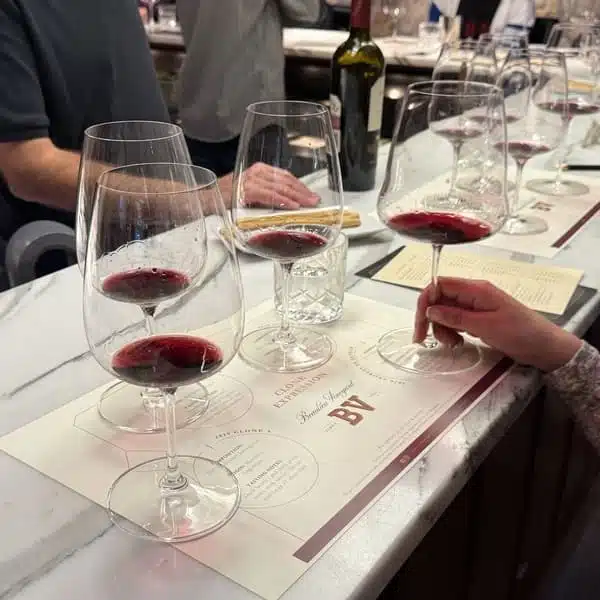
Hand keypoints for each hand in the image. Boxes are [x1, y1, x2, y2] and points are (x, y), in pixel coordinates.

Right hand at [218, 163, 319, 209]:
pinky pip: (269, 196)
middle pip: (286, 181)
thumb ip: (267, 194)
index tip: (312, 195)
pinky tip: (292, 206)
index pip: (286, 176)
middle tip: (315, 201)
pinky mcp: (246, 190)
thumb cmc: (228, 198)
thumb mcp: (251, 192)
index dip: (301, 186)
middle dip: (303, 192)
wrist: (207, 199)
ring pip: (280, 188)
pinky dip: (282, 201)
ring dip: (297, 197)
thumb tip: (288, 203)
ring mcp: (251, 180)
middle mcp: (257, 172)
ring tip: (308, 205)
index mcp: (260, 170)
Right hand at [413, 277, 581, 371]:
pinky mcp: (479, 316)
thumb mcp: (485, 327)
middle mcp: (474, 293)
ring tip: (453, 343)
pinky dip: (452, 330)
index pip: (439, 285)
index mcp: (476, 289)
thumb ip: (455, 317)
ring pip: (445, 311)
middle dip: (431, 319)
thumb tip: (430, 310)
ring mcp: (476, 305)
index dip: (425, 302)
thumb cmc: (521, 334)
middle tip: (431, 340)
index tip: (421, 325)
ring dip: (442, 327)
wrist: (546, 347)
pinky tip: (459, 341)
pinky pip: (456, 319)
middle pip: (439, 298)